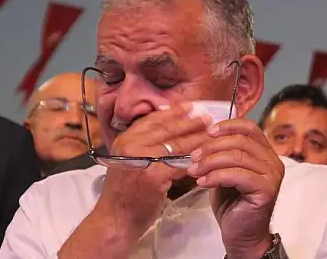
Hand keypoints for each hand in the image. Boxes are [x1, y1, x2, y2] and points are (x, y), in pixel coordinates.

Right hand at [94, 103, 211, 240]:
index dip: (173, 112)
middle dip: (190, 122)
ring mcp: (142, 160)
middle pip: (166, 129)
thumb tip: (168, 131)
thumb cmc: (125, 194)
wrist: (115, 220)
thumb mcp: (129, 161)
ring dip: (197, 138)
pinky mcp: (153, 176)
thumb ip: (144, 146)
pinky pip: (180, 164)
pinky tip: (207, 158)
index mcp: (125, 139)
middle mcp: (131, 145)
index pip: (153, 120)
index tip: (190, 106)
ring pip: (176, 145)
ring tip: (212, 134)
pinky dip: (194, 161)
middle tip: (207, 117)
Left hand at [187, 119, 283, 258]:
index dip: (228, 126)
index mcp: (264, 152)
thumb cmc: (232, 202)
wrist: (240, 234)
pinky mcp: (266, 190)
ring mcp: (272, 175)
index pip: (249, 127)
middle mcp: (272, 161)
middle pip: (240, 141)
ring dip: (210, 162)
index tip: (208, 132)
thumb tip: (203, 137)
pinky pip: (238, 175)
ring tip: (194, 171)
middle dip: (212, 147)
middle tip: (193, 157)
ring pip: (237, 156)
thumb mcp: (224, 170)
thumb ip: (222, 153)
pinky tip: (203, 182)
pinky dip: (216, 176)